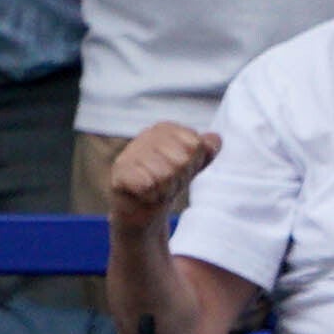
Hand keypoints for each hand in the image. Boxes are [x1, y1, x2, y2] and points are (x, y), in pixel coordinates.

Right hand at [103, 119, 218, 217]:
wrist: (142, 205)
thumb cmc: (170, 179)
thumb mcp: (194, 162)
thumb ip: (208, 149)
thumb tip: (214, 139)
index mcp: (167, 128)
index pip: (196, 145)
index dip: (193, 164)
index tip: (182, 169)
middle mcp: (147, 135)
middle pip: (182, 161)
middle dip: (180, 178)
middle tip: (168, 181)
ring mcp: (130, 152)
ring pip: (165, 175)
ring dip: (166, 189)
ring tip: (157, 187)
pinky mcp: (119, 171)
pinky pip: (146, 185)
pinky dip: (151, 195)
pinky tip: (145, 193)